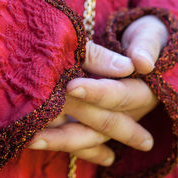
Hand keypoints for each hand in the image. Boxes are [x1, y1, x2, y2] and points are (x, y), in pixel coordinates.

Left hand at [28, 15, 167, 165]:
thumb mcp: (146, 34)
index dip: (96, 93)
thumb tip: (143, 64)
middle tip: (42, 124)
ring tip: (30, 140)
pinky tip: (34, 143)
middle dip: (70, 124)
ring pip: (86, 136)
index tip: (71, 86)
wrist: (140, 51)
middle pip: (100, 123)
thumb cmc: (144, 38)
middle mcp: (127, 113)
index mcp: (142, 91)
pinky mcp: (93, 122)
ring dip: (59, 140)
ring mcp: (108, 120)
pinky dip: (60, 143)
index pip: (118, 95)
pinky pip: (79, 140)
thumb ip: (144, 46)